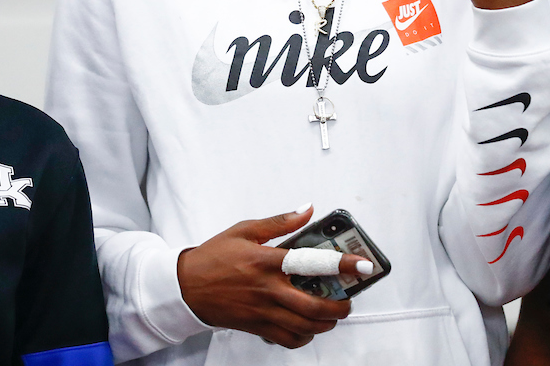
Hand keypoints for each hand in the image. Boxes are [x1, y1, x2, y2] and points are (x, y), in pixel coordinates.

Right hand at [176, 205, 368, 347]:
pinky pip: (288, 339)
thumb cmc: (214, 257)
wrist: (186, 287)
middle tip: (348, 300)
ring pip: (305, 327)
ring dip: (325, 323)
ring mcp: (263, 311)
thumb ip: (280, 222)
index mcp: (267, 262)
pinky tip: (307, 327)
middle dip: (340, 307)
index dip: (342, 265)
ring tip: (332, 313)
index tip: (363, 266)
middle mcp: (268, 289)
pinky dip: (304, 337)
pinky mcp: (257, 326)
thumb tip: (306, 209)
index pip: (312, 263)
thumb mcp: (245, 230)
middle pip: (315, 307)